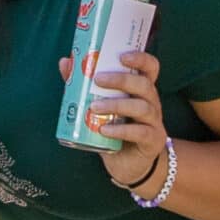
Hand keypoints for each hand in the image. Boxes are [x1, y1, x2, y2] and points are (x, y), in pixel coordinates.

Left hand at [64, 47, 171, 181]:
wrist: (128, 163)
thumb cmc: (113, 128)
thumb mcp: (98, 105)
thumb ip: (82, 84)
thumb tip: (65, 62)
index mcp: (141, 90)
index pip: (150, 68)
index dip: (141, 58)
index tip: (122, 55)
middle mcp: (151, 102)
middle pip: (144, 85)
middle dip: (121, 79)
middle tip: (97, 79)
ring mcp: (154, 122)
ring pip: (142, 107)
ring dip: (116, 105)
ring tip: (94, 107)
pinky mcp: (152, 141)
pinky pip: (140, 132)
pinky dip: (120, 130)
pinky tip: (103, 130)